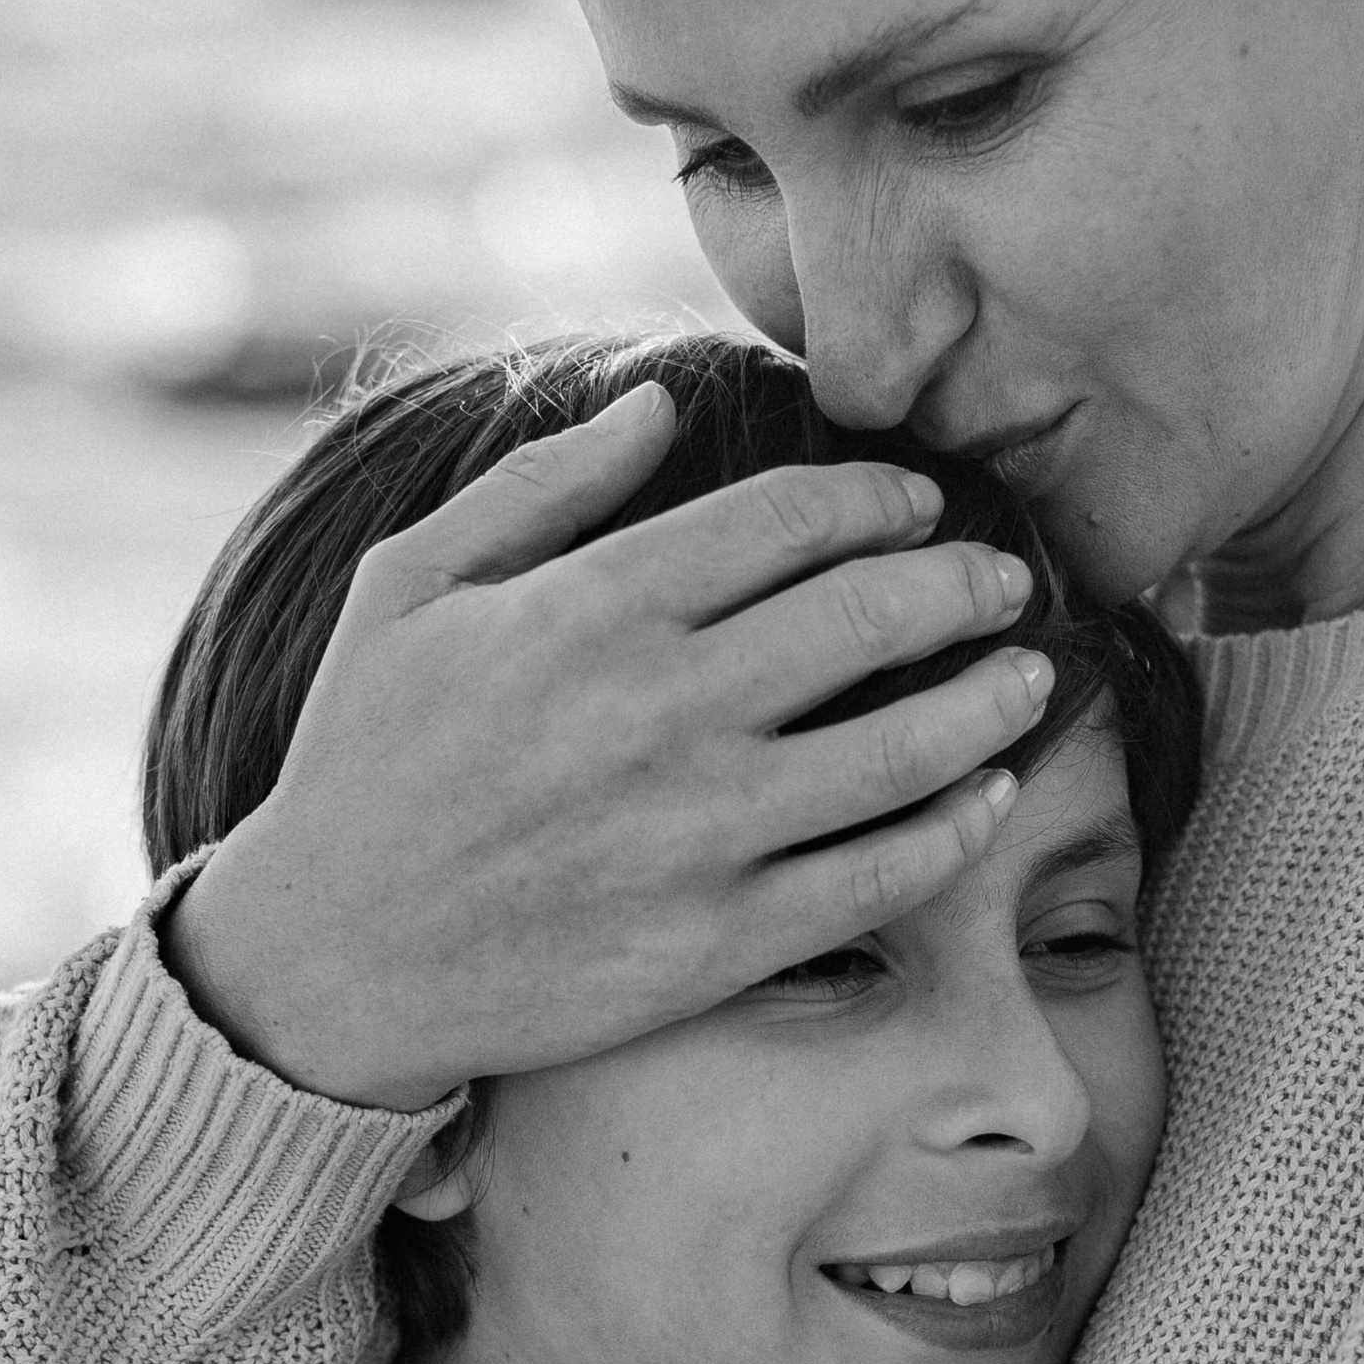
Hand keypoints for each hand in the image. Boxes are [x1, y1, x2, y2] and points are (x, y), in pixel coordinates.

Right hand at [167, 378, 1056, 1108]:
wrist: (333, 957)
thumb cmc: (367, 759)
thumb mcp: (412, 586)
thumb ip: (541, 486)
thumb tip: (657, 406)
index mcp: (593, 607)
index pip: (787, 520)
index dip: (876, 499)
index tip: (917, 505)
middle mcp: (663, 711)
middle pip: (868, 616)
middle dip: (960, 585)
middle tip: (1003, 580)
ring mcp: (701, 833)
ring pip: (900, 748)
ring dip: (989, 701)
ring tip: (1030, 676)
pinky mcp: (721, 941)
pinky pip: (877, 880)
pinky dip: (951, 829)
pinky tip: (986, 796)